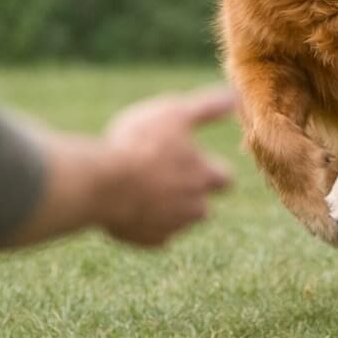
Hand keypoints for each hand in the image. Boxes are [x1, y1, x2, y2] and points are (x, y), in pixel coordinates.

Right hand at [99, 88, 235, 247]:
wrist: (104, 184)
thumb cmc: (140, 144)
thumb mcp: (174, 113)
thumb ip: (207, 107)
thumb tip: (234, 96)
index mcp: (204, 177)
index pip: (224, 178)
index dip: (213, 170)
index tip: (201, 163)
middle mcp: (194, 207)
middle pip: (203, 206)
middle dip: (192, 195)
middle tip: (169, 178)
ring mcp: (171, 227)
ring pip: (177, 221)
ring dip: (167, 209)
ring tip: (143, 190)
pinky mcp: (148, 241)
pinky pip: (152, 235)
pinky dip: (144, 223)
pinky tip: (128, 207)